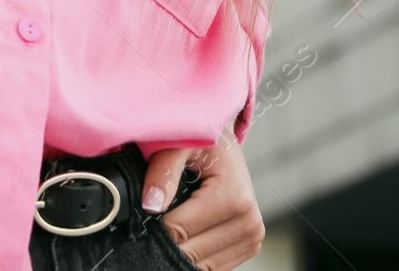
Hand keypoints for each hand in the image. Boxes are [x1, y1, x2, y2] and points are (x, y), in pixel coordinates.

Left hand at [142, 134, 264, 269]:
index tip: (146, 210)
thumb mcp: (179, 144)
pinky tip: (188, 233)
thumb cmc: (203, 140)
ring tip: (174, 221)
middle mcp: (249, 222)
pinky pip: (214, 266)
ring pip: (202, 264)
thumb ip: (163, 171)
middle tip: (156, 216)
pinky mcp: (249, 245)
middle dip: (167, 239)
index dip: (156, 224)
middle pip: (191, 252)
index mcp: (234, 197)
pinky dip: (196, 255)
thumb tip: (151, 205)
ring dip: (182, 248)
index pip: (179, 230)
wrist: (224, 143)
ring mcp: (252, 237)